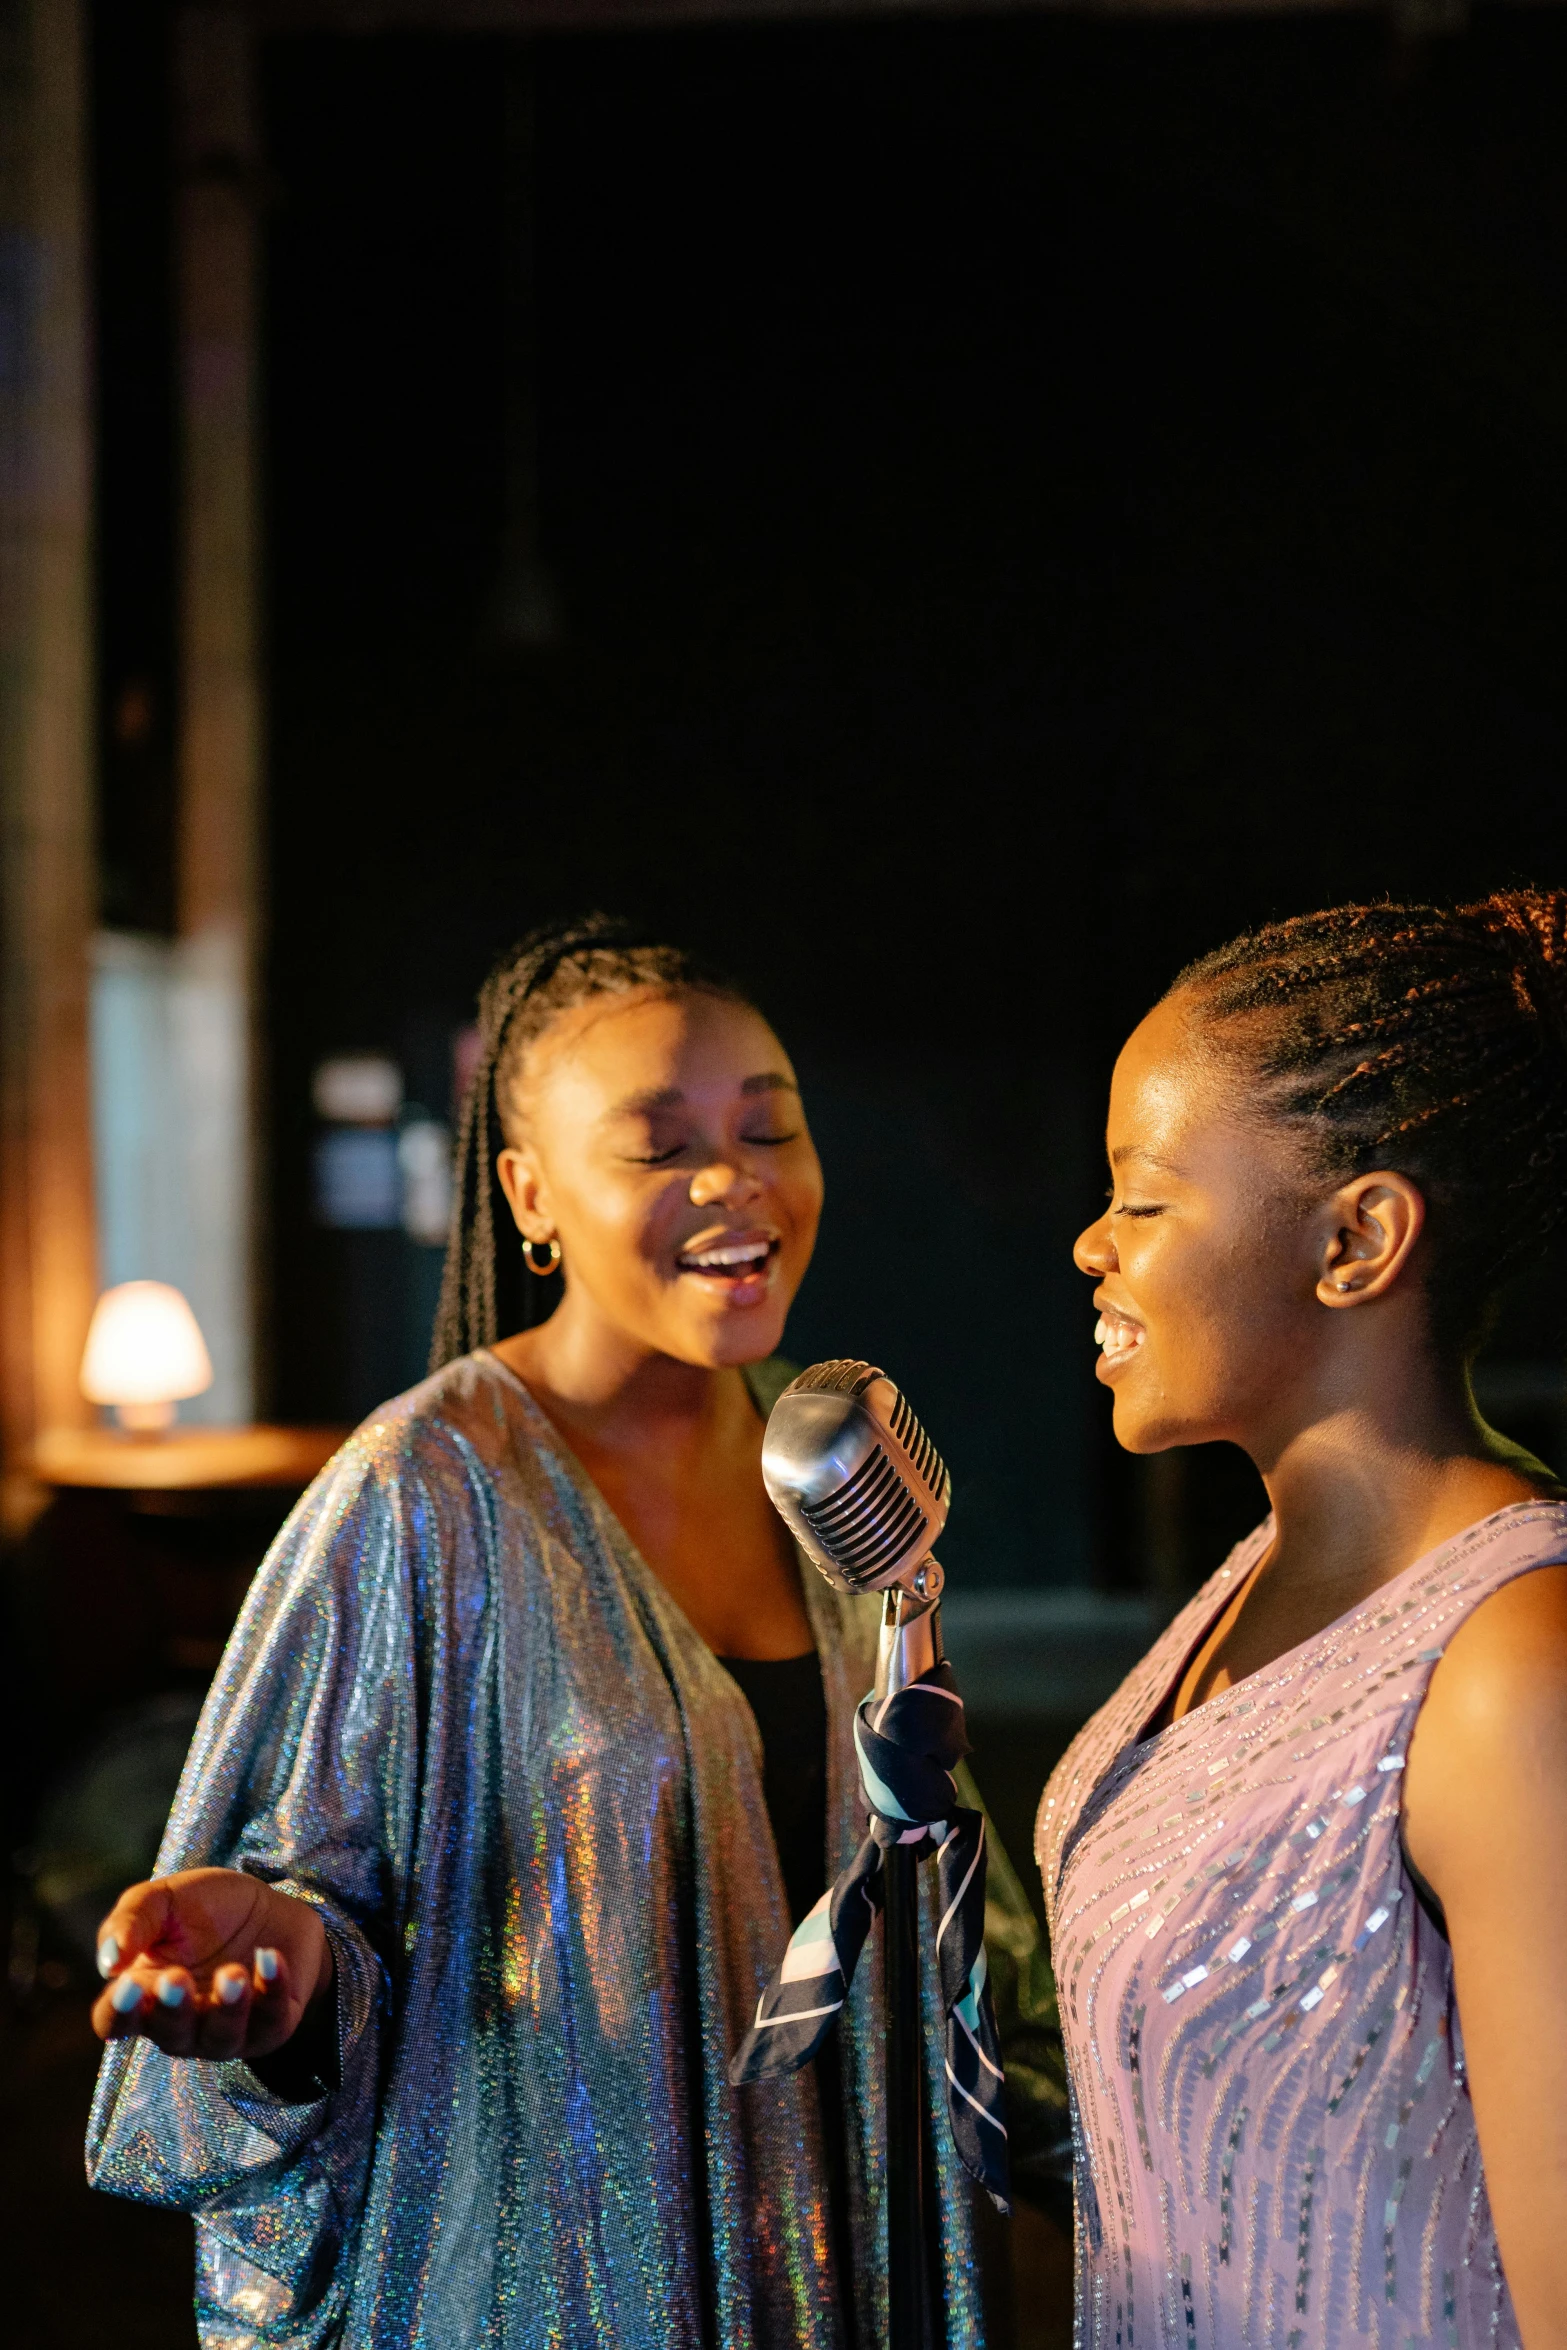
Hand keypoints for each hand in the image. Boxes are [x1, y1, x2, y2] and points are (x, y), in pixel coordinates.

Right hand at [91, 1867, 332, 2061]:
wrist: (268, 1905)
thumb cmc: (203, 1907)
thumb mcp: (163, 1899)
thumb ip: (131, 1921)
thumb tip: (109, 1961)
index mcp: (144, 1997)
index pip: (114, 2022)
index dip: (118, 2011)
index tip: (129, 1985)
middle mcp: (180, 2025)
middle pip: (169, 2034)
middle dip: (173, 2009)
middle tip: (178, 1977)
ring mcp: (225, 2033)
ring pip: (221, 2037)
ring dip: (226, 2007)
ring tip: (233, 1972)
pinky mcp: (270, 2027)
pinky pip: (271, 2021)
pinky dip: (272, 1989)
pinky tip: (271, 1957)